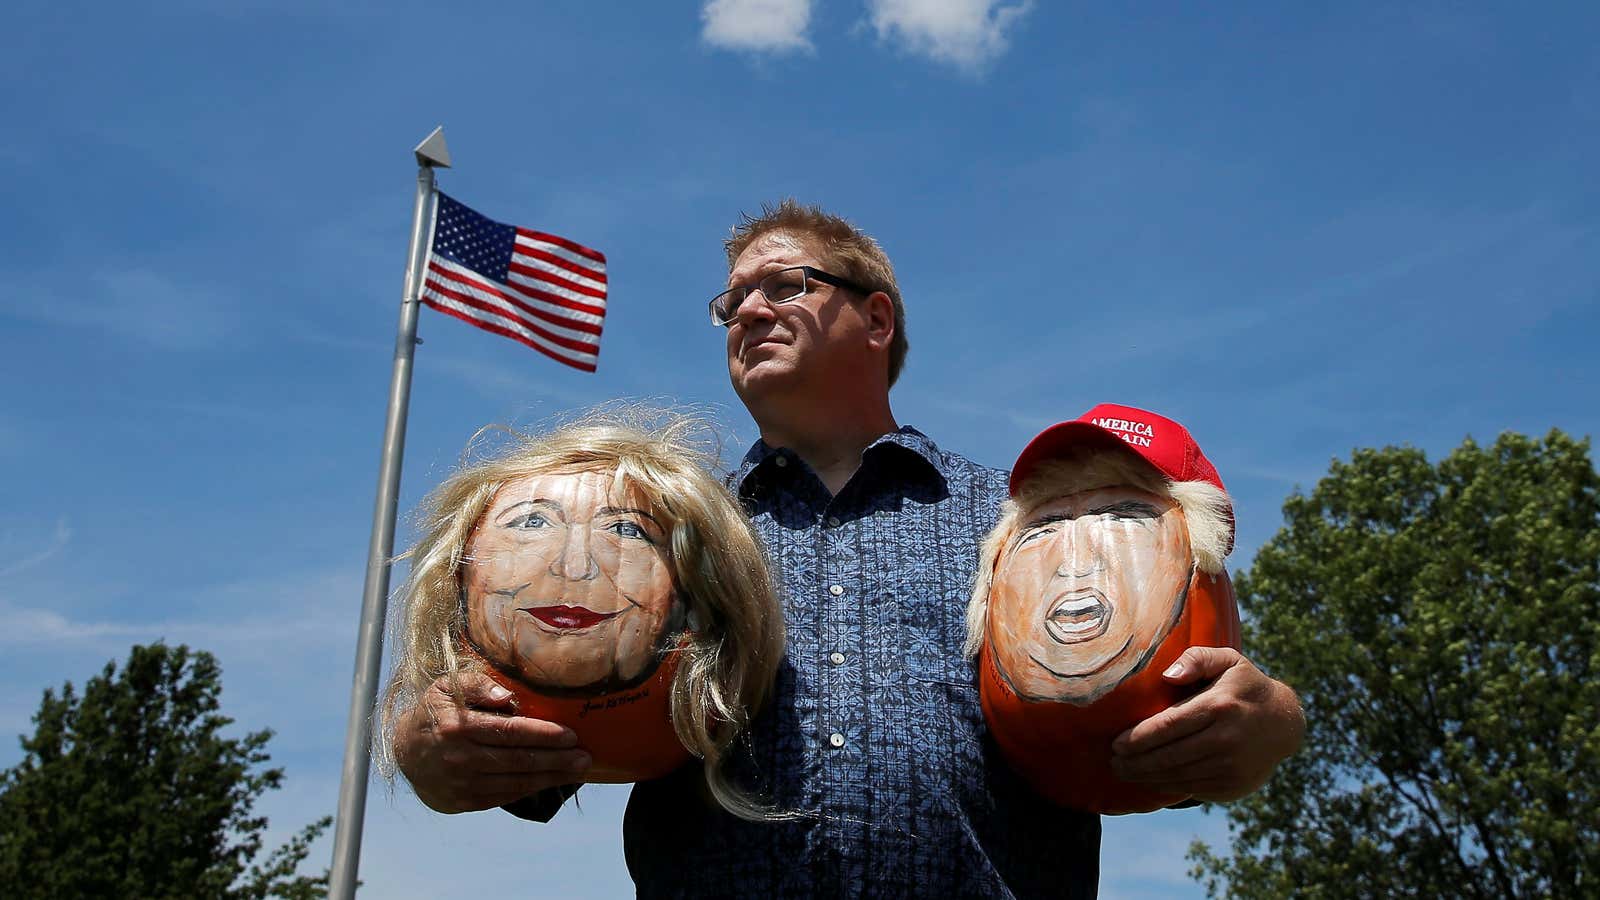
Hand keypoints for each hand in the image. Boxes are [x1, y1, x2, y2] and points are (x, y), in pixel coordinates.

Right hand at [392, 672, 592, 813]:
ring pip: (516, 783)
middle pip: (519, 761)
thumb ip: (477, 684)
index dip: (544, 735)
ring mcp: (463, 784)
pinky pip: (505, 796)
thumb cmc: (435, 712)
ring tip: (578, 771)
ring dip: (551, 778)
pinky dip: (531, 790)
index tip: (572, 735)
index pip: (510, 733)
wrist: (405, 752)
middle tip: (586, 758)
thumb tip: (505, 695)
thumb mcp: (448, 686)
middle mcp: (461, 759)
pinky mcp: (465, 802)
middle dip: (557, 760)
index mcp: (459, 728)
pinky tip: (551, 781)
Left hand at [1108, 646, 1304, 802]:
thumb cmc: (1244, 686)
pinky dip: (1167, 785)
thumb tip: (1168, 675)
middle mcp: (1226, 739)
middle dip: (1134, 762)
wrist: (1284, 723)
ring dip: (1146, 777)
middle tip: (1112, 762)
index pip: (1168, 726)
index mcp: (1219, 706)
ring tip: (1124, 771)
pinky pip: (1192, 788)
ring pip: (1177, 776)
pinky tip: (1150, 779)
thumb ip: (1196, 659)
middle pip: (1168, 756)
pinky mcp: (1233, 786)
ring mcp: (1231, 767)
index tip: (1115, 743)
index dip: (1138, 738)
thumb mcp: (1228, 660)